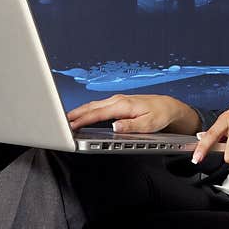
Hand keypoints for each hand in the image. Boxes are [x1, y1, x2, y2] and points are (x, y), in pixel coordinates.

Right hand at [67, 93, 200, 134]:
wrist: (169, 106)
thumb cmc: (160, 115)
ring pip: (93, 106)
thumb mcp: (149, 124)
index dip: (83, 119)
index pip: (98, 113)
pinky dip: (87, 110)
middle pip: (91, 107)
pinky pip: (98, 106)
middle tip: (60, 122)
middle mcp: (118, 100)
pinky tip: (81, 115)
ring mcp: (117, 101)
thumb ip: (131, 126)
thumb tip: (115, 127)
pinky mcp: (117, 103)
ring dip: (79, 112)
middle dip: (75, 114)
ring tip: (66, 120)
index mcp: (123, 105)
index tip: (71, 125)